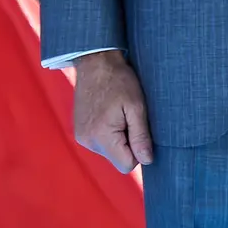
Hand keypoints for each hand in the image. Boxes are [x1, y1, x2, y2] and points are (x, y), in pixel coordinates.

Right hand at [72, 50, 153, 172]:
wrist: (95, 62)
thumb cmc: (119, 81)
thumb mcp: (136, 107)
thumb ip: (141, 136)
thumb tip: (147, 160)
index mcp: (101, 137)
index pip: (126, 165)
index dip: (139, 151)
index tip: (140, 130)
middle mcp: (88, 142)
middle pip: (117, 158)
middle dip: (128, 144)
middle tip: (130, 117)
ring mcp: (81, 137)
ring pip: (110, 151)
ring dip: (119, 138)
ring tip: (119, 113)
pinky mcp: (80, 132)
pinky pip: (101, 143)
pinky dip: (109, 133)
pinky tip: (110, 114)